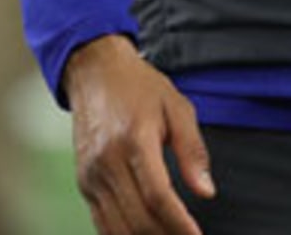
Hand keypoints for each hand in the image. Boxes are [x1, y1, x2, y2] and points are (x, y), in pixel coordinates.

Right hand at [62, 35, 214, 234]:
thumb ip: (192, 150)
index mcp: (134, 139)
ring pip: (118, 227)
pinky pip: (102, 221)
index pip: (157, 195)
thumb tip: (206, 192)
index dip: (179, 223)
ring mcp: (91, 175)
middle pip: (137, 218)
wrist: (94, 72)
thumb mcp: (177, 107)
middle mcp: (107, 161)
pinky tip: (146, 234)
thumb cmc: (139, 87)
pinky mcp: (84, 182)